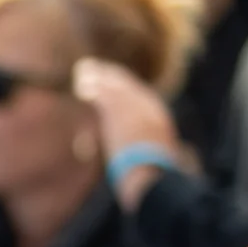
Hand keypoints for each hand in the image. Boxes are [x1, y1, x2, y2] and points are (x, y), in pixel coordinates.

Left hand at [75, 58, 181, 211]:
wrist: (153, 176)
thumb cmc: (157, 177)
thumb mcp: (160, 165)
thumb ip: (158, 157)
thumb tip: (166, 163)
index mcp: (160, 121)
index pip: (144, 99)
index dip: (128, 89)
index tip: (116, 82)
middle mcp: (150, 110)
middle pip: (129, 88)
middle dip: (114, 78)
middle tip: (97, 68)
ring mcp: (135, 110)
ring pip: (114, 88)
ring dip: (99, 77)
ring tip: (84, 69)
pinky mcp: (118, 113)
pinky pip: (104, 95)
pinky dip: (94, 88)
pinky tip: (81, 84)